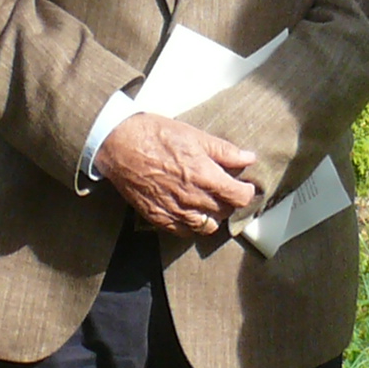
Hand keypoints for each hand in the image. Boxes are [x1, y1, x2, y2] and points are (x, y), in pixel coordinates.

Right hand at [98, 111, 259, 238]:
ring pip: (207, 226)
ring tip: (208, 202)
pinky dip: (191, 225)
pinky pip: (184, 232)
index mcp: (205, 176)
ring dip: (212, 215)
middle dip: (229, 201)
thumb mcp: (194, 136)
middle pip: (225, 211)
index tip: (244, 187)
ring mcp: (174, 211)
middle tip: (225, 190)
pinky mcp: (158, 218)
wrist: (119, 144)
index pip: (239, 198)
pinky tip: (189, 211)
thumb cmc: (156, 135)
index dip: (247, 192)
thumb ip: (224, 151)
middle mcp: (192, 198)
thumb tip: (249, 158)